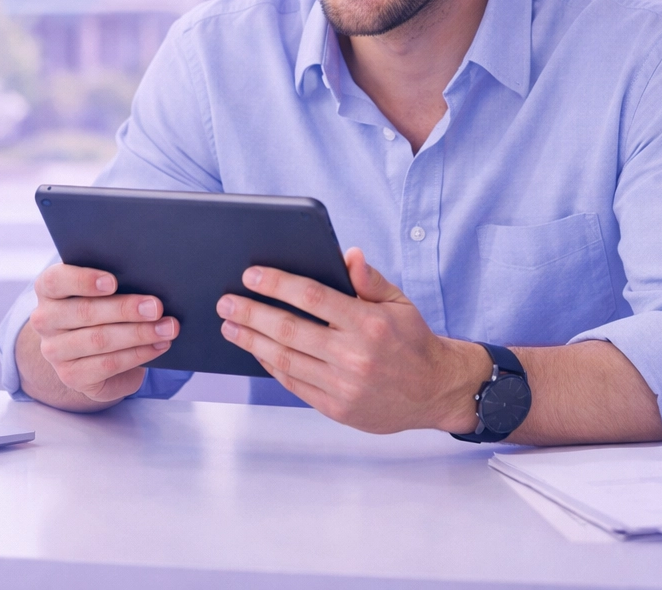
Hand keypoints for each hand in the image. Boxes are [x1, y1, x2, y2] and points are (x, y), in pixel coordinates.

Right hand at [28, 263, 178, 403]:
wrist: (93, 351)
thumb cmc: (103, 308)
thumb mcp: (103, 291)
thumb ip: (114, 283)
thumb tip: (148, 279)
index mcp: (49, 289)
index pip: (56, 280)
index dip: (84, 280)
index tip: (113, 282)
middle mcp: (45, 320)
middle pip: (84, 312)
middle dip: (125, 309)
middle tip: (157, 307)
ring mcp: (55, 351)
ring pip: (99, 340)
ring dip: (138, 334)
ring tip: (167, 328)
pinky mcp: (72, 376)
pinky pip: (108, 365)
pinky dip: (138, 354)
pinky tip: (158, 346)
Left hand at [216, 247, 489, 434]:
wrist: (435, 392)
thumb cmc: (413, 341)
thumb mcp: (400, 303)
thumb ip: (370, 280)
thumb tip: (347, 255)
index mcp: (369, 324)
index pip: (313, 298)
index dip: (278, 284)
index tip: (251, 275)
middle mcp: (354, 355)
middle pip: (289, 329)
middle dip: (251, 313)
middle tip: (226, 302)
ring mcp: (343, 385)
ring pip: (285, 358)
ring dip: (252, 340)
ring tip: (230, 326)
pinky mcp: (336, 407)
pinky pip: (293, 383)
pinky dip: (270, 365)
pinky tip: (256, 349)